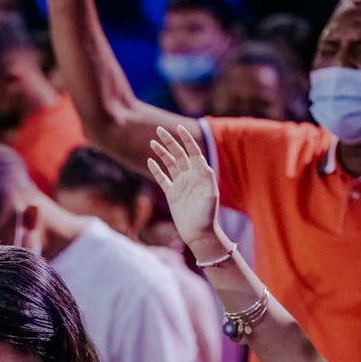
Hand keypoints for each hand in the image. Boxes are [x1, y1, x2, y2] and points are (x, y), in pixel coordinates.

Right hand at [147, 125, 219, 249]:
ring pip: (170, 164)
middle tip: (159, 130)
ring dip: (162, 153)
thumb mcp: (210, 195)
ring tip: (152, 143)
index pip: (193, 151)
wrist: (199, 233)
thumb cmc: (207, 215)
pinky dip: (156, 170)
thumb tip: (200, 161)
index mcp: (201, 173)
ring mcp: (180, 184)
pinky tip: (150, 161)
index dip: (186, 139)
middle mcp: (190, 176)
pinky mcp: (172, 194)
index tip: (178, 128)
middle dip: (169, 142)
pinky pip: (162, 178)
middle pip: (178, 154)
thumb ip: (206, 177)